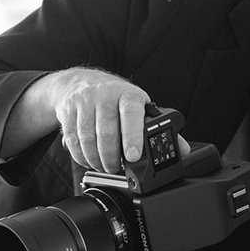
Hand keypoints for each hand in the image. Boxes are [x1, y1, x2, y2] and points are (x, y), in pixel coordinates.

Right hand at [51, 68, 189, 172]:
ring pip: (87, 139)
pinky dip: (80, 156)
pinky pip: (72, 140)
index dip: (133, 137)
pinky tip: (88, 160)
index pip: (132, 115)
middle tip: (116, 169)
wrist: (81, 82)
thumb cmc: (117, 99)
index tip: (134, 157)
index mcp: (129, 95)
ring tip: (104, 167)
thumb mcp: (140, 108)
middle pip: (107, 132)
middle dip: (112, 158)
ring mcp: (84, 101)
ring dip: (96, 160)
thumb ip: (158, 129)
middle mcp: (105, 95)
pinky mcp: (67, 110)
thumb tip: (182, 151)